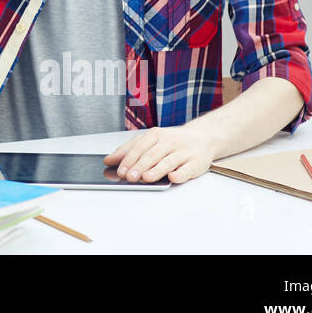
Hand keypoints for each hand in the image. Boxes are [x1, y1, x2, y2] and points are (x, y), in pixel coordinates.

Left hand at [104, 125, 218, 183]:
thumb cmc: (171, 142)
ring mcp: (184, 152)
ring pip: (168, 161)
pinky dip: (180, 173)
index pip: (140, 146)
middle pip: (152, 154)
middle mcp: (170, 142)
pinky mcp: (196, 163)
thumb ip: (129, 150)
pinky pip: (187, 169)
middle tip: (129, 177)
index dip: (129, 159)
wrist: (202, 138)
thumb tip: (109, 160)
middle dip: (139, 166)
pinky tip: (173, 177)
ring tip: (145, 178)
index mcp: (156, 135)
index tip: (120, 170)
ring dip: (156, 170)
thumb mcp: (149, 141)